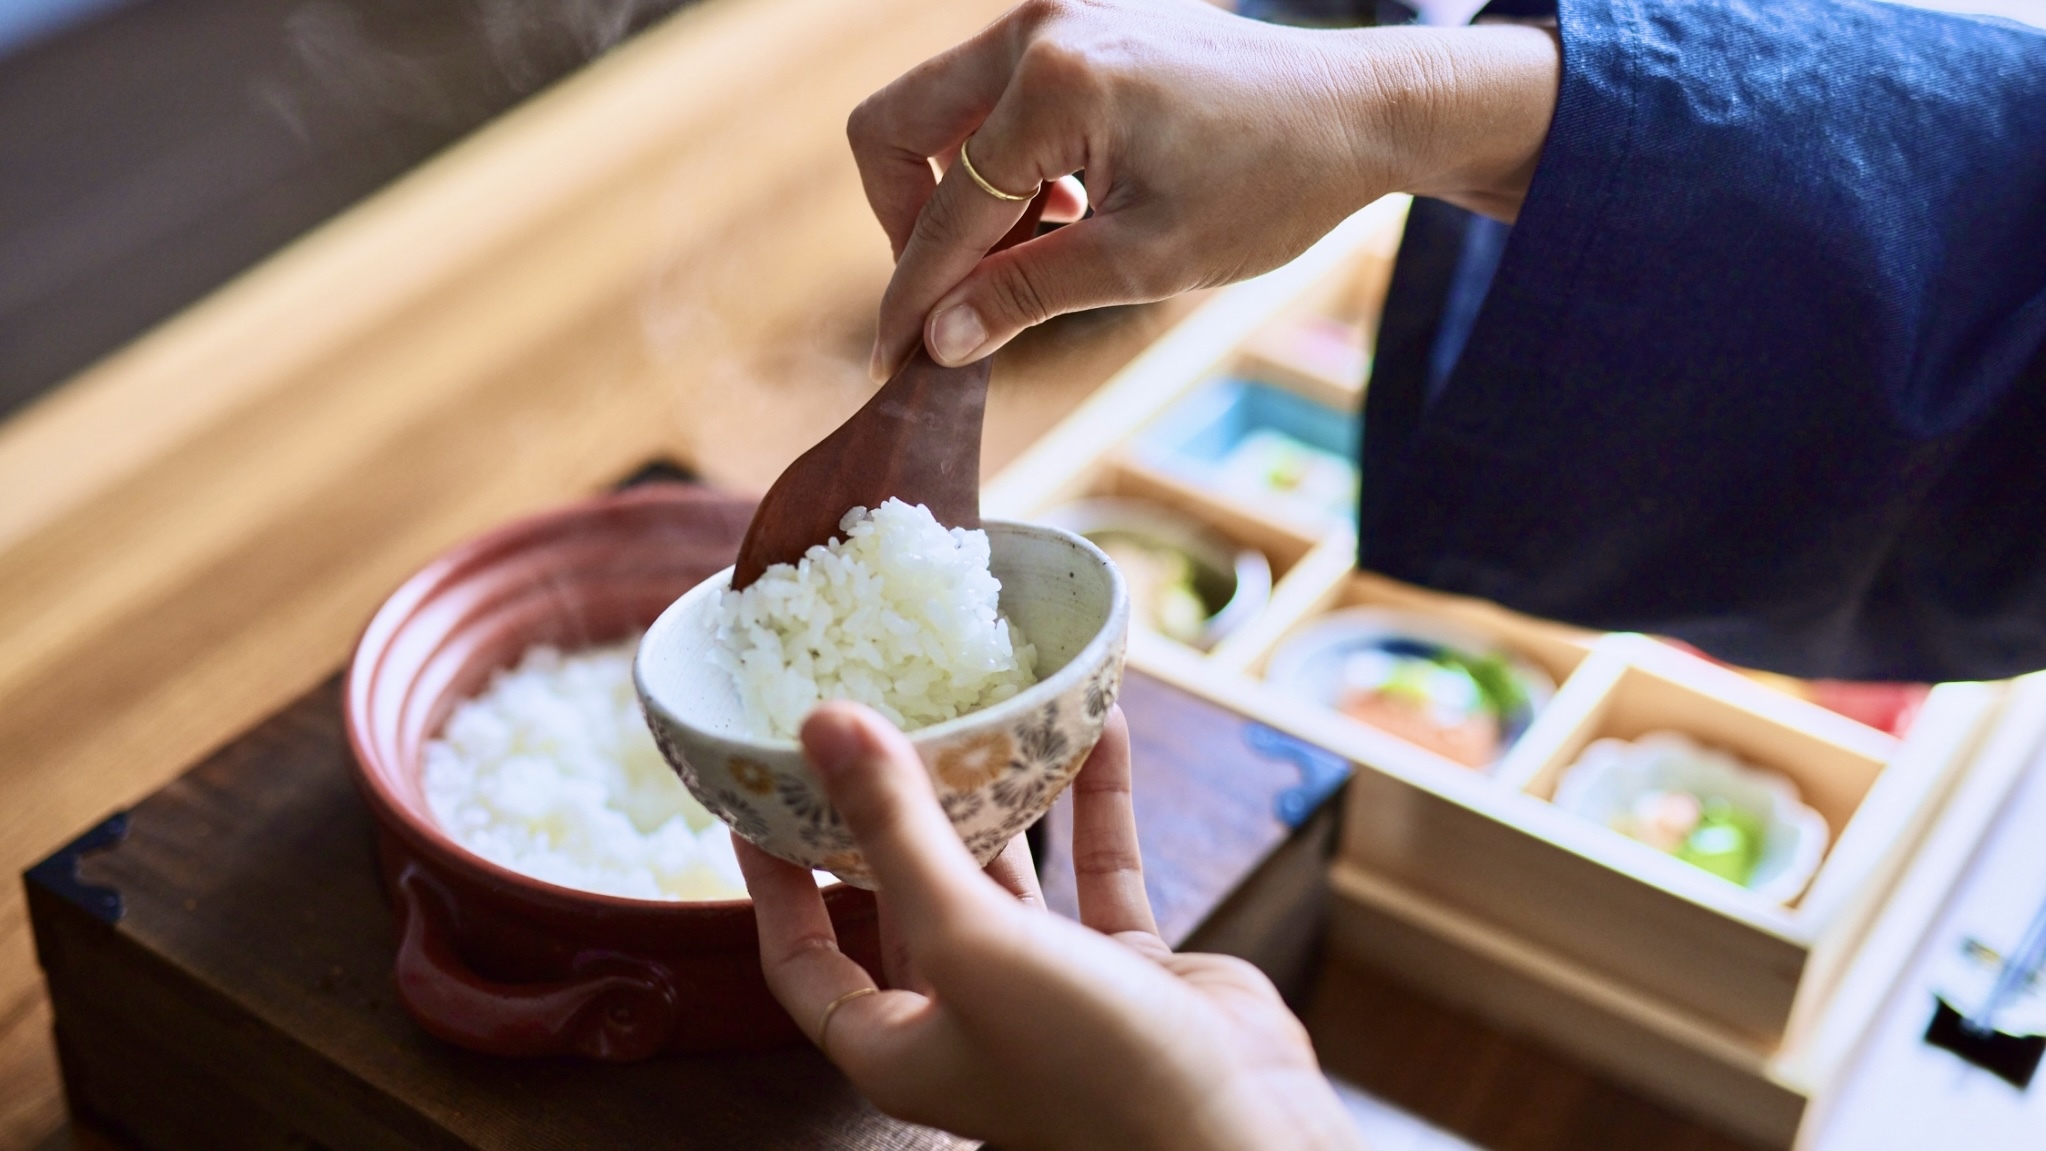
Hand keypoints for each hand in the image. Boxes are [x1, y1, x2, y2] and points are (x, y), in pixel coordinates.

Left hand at [735, 702, 1363, 1150]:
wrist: (1244, 1134)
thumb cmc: (1089, 1067)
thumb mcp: (971, 940)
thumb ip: (898, 831)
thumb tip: (823, 725)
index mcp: (900, 1046)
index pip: (803, 957)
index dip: (773, 880)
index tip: (759, 795)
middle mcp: (966, 1020)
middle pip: (905, 902)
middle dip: (891, 816)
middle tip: (872, 726)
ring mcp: (1051, 993)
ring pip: (1008, 878)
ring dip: (1001, 799)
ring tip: (983, 709)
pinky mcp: (1129, 971)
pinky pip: (1101, 872)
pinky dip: (1095, 805)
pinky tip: (1096, 729)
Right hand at [850, 0, 1559, 379]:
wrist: (1363, 111)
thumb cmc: (1273, 183)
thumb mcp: (1146, 261)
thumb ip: (1027, 294)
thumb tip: (938, 341)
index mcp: (1052, 83)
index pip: (943, 211)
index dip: (913, 298)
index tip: (896, 362)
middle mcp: (1037, 28)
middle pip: (895, 127)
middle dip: (908, 225)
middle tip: (951, 298)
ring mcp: (1055, 17)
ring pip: (940, 114)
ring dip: (960, 197)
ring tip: (1028, 263)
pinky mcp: (1076, 26)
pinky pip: (992, 100)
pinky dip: (1004, 167)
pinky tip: (1063, 217)